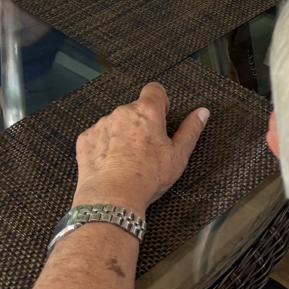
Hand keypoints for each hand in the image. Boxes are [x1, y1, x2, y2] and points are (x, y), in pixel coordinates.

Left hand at [72, 83, 208, 216]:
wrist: (112, 199)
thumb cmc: (147, 177)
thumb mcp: (179, 155)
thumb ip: (191, 129)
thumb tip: (202, 112)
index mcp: (147, 111)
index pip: (155, 90)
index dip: (160, 102)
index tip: (161, 118)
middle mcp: (123, 112)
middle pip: (135, 109)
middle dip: (140, 123)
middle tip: (146, 148)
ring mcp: (102, 124)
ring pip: (116, 123)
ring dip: (122, 134)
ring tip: (127, 160)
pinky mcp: (85, 139)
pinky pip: (98, 136)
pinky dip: (104, 146)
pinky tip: (111, 164)